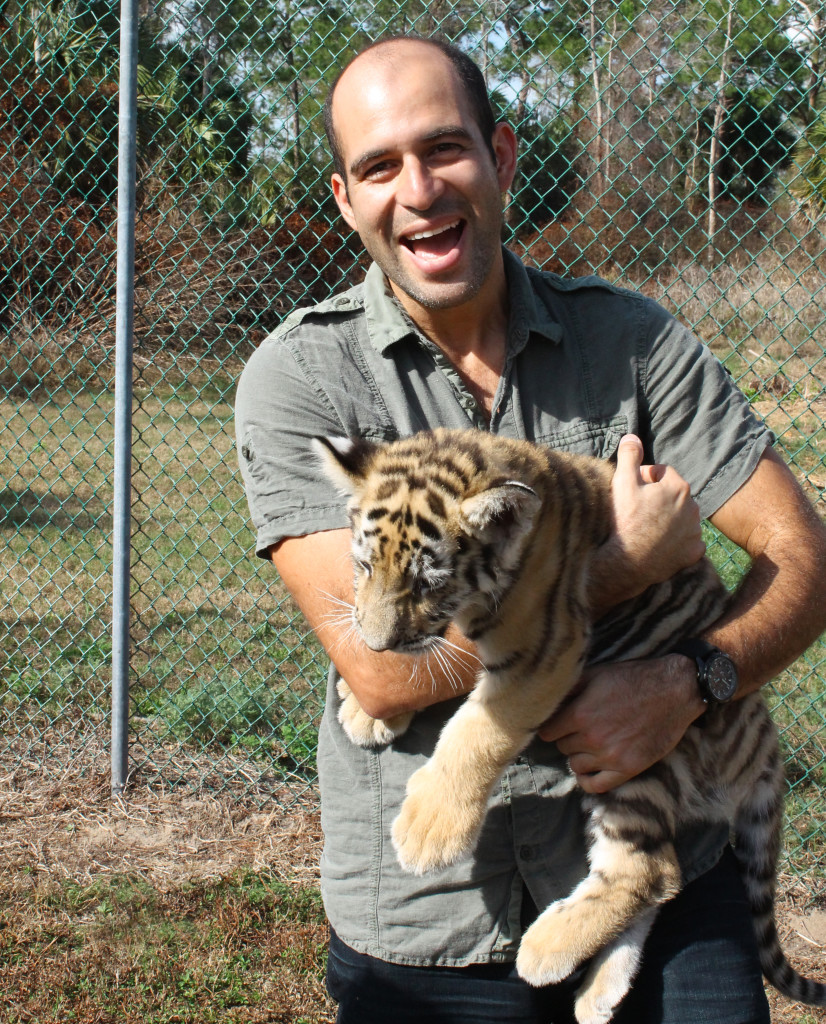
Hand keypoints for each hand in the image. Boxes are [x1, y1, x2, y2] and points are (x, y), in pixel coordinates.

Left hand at [537, 655, 704, 792]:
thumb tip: (545, 700)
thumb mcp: (596, 674)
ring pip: (575, 765)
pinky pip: (596, 785)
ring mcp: (610, 756)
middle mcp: (592, 738)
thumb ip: (569, 689)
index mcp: (580, 713)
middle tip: (578, 728)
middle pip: (562, 747)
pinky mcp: (628, 768)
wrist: (674, 691)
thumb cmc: (633, 678)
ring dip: (578, 755)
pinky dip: (587, 780)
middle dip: (566, 737)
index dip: (550, 726)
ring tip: (588, 743)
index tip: (556, 723)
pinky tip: (589, 770)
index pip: (547, 731)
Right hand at [590, 435, 704, 613]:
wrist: (629, 562)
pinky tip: (661, 544)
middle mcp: (693, 507)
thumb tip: (632, 437)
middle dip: (658, 498)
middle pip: (673, 495)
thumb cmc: (625, 520)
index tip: (632, 490)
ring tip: (648, 526)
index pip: (662, 473)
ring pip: (682, 517)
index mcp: (679, 486)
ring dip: (669, 518)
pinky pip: (688, 541)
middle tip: (637, 509)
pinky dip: (678, 541)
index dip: (645, 479)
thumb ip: (629, 456)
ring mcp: (695, 531)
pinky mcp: (694, 552)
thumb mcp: (622, 482)